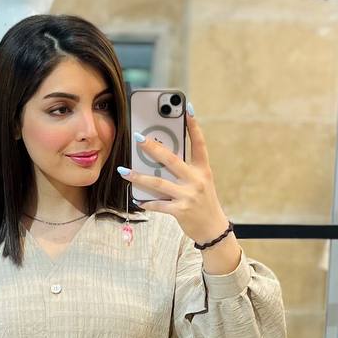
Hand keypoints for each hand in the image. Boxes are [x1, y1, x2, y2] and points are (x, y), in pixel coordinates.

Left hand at [119, 106, 226, 245]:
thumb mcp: (200, 183)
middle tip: (138, 137)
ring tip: (124, 171)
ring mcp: (188, 196)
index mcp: (203, 169)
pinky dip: (146, 201)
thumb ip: (185, 171)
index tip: (187, 108)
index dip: (194, 125)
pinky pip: (158, 204)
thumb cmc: (203, 202)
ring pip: (159, 183)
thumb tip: (160, 159)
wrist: (213, 229)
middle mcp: (196, 180)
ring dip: (139, 177)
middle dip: (153, 148)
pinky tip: (136, 198)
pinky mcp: (180, 211)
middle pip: (171, 160)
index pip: (199, 143)